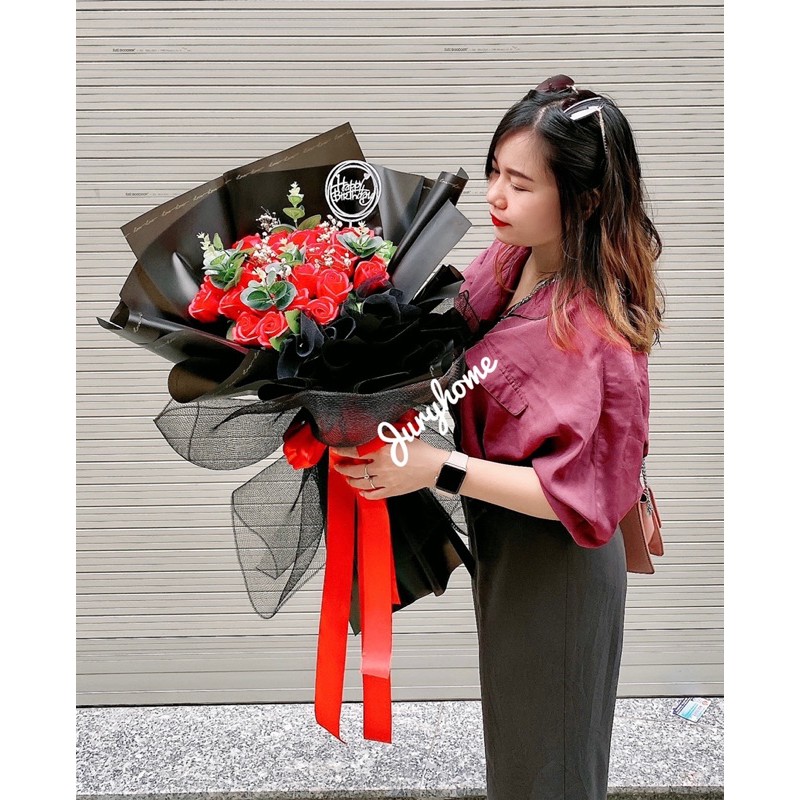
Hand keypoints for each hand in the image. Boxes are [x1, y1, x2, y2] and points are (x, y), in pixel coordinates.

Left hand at [329, 438, 449, 499]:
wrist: (434, 467)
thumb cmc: (421, 451)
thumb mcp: (401, 436)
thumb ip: (384, 433)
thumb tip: (371, 429)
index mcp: (382, 452)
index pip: (355, 452)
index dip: (342, 451)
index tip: (336, 450)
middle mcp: (381, 467)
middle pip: (354, 470)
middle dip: (343, 468)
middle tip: (339, 466)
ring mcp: (385, 480)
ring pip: (362, 483)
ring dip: (351, 481)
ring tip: (348, 478)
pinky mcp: (392, 490)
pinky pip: (374, 494)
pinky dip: (366, 494)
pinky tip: (363, 491)